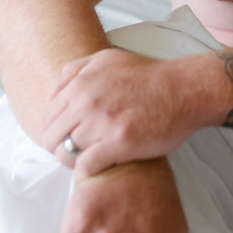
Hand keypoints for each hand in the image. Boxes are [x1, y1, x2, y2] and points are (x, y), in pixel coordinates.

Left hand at [41, 48, 203, 178]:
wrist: (185, 89)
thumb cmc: (148, 76)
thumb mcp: (108, 59)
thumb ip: (76, 70)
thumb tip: (53, 91)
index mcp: (81, 82)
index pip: (48, 117)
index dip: (55, 132)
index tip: (68, 139)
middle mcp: (87, 100)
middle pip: (52, 137)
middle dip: (60, 149)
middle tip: (77, 154)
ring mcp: (102, 122)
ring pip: (66, 154)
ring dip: (74, 162)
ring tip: (88, 163)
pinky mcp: (119, 142)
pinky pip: (86, 167)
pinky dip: (86, 173)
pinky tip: (98, 171)